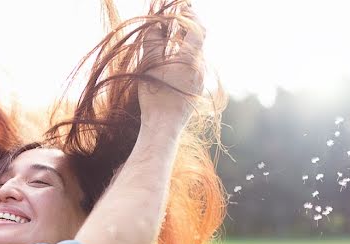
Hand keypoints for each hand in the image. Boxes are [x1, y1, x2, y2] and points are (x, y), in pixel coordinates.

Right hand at [138, 7, 205, 126]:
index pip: (197, 28)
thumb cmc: (155, 96)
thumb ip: (152, 40)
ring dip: (185, 43)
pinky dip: (184, 58)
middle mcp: (200, 69)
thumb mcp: (149, 64)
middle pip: (198, 41)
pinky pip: (193, 68)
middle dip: (187, 27)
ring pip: (195, 55)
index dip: (189, 15)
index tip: (180, 7)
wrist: (163, 127)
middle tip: (176, 18)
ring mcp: (200, 81)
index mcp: (192, 59)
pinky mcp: (196, 91)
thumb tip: (156, 23)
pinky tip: (172, 62)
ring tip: (172, 37)